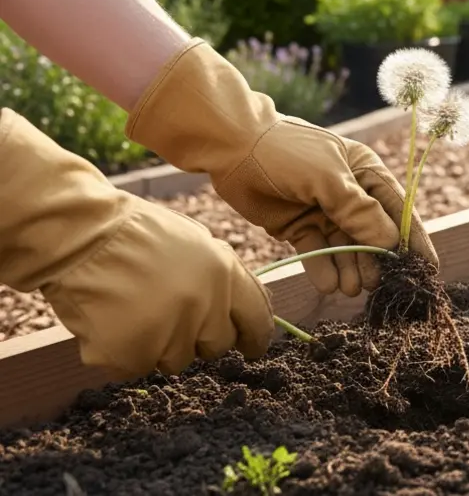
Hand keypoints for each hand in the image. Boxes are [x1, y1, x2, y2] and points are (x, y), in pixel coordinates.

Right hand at [0, 109, 272, 375]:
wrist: (78, 236)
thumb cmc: (133, 233)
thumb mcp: (195, 242)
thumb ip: (222, 278)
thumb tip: (240, 310)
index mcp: (225, 274)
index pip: (257, 319)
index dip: (255, 337)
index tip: (252, 347)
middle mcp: (204, 307)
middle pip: (216, 346)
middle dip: (198, 338)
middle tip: (169, 316)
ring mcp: (169, 334)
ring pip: (175, 361)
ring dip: (158, 345)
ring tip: (133, 310)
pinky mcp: (132, 355)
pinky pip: (135, 367)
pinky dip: (122, 352)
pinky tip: (110, 322)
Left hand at [124, 40, 436, 295]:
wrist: (234, 148)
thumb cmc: (289, 153)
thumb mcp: (330, 180)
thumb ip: (360, 213)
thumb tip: (392, 244)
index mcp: (367, 173)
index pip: (398, 210)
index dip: (413, 240)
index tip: (427, 268)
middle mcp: (350, 194)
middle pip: (372, 234)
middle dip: (376, 260)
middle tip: (376, 284)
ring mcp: (325, 211)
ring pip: (345, 247)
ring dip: (351, 268)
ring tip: (351, 288)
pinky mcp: (300, 227)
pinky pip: (318, 252)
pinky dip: (324, 268)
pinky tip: (329, 284)